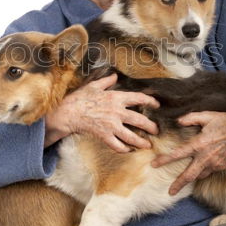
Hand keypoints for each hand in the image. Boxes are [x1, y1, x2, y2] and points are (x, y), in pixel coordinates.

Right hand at [45, 73, 159, 151]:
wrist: (68, 113)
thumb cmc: (80, 98)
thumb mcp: (94, 86)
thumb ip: (106, 81)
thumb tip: (115, 75)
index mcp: (116, 98)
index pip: (139, 98)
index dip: (150, 101)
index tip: (157, 105)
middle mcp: (117, 112)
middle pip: (140, 120)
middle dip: (151, 126)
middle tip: (156, 130)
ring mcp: (111, 125)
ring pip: (131, 136)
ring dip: (142, 142)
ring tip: (147, 145)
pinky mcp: (104, 136)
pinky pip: (118, 145)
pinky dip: (124, 149)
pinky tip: (128, 150)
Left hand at [151, 111, 225, 194]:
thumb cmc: (225, 121)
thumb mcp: (207, 116)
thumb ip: (190, 118)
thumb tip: (178, 121)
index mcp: (199, 144)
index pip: (178, 154)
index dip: (165, 160)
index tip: (154, 165)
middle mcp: (206, 157)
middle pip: (189, 175)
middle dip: (178, 185)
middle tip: (170, 192)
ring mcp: (215, 163)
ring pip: (199, 176)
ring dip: (190, 180)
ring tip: (181, 184)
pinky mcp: (222, 166)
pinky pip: (208, 172)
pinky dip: (201, 173)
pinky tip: (197, 171)